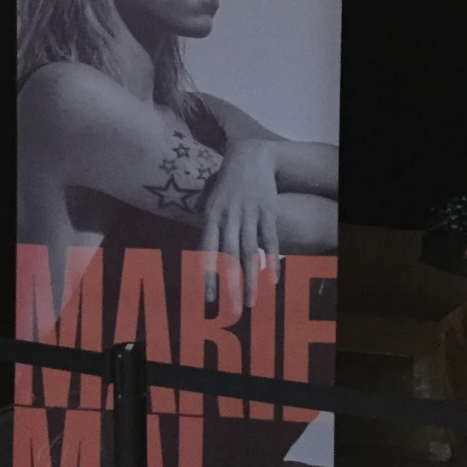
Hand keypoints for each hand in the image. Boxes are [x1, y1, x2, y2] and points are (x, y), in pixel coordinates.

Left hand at [199, 139, 279, 307]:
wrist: (251, 155)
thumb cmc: (228, 180)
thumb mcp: (209, 198)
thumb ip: (203, 221)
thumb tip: (194, 242)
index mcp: (211, 216)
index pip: (207, 251)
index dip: (207, 275)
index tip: (207, 299)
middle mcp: (229, 217)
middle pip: (228, 258)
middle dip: (230, 287)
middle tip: (231, 311)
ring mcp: (249, 215)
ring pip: (249, 253)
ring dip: (250, 280)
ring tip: (251, 303)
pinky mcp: (268, 211)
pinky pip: (270, 240)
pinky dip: (272, 260)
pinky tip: (272, 280)